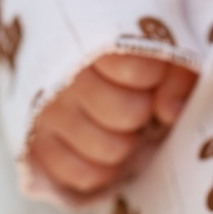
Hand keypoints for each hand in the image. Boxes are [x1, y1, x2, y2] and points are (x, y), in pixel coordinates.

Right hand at [30, 52, 197, 197]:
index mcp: (89, 38)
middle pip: (127, 114)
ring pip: (110, 150)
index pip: (138, 70)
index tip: (149, 69)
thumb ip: (176, 73)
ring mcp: (44, 112)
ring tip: (116, 121)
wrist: (72, 50)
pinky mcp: (36, 145)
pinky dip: (103, 169)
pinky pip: (84, 175)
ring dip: (125, 141)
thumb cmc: (127, 48)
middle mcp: (60, 75)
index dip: (154, 76)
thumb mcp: (161, 41)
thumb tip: (170, 113)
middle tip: (134, 97)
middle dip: (141, 110)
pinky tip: (104, 143)